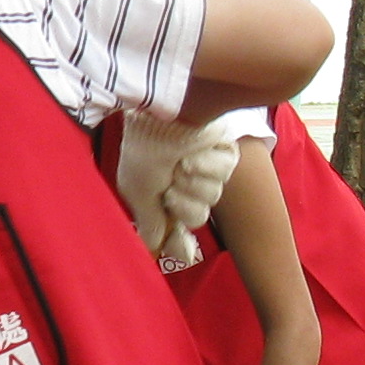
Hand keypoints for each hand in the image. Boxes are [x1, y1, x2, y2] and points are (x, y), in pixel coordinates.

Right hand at [114, 115, 237, 260]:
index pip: (176, 227)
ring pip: (213, 194)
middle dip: (184, 201)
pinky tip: (194, 153)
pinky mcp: (223, 153)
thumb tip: (153, 250)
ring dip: (195, 180)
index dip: (180, 239)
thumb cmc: (144, 150)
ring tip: (180, 163)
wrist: (160, 115)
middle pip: (197, 216)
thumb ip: (150, 224)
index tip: (183, 248)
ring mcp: (205, 168)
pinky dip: (208, 164)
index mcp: (160, 194)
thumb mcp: (138, 192)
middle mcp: (183, 183)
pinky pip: (225, 172)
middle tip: (170, 185)